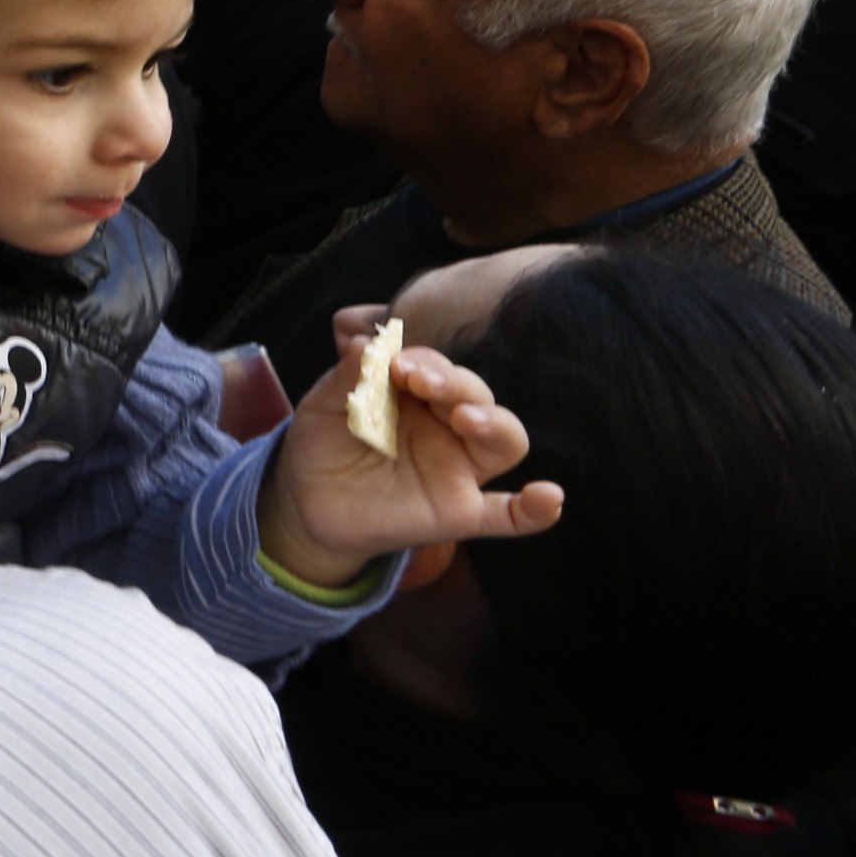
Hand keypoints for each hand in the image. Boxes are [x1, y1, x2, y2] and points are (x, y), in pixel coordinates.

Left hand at [256, 302, 565, 588]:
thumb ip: (347, 376)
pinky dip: (534, 511)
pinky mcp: (457, 513)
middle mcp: (448, 427)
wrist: (306, 500)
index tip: (393, 363)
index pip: (441, 368)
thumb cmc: (324, 442)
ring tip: (465, 417)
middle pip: (479, 396)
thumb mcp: (325, 404)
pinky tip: (550, 498)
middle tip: (419, 380)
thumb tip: (364, 341)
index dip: (424, 361)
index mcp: (420, 394)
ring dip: (493, 422)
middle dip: (455, 382)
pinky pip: (508, 515)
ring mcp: (457, 469)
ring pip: (505, 440)